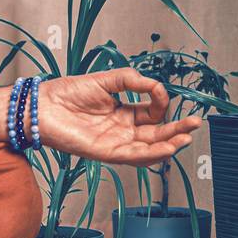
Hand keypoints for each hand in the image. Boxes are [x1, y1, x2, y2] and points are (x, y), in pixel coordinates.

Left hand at [37, 68, 201, 165]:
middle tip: (196, 123)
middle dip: (177, 129)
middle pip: (156, 133)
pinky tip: (165, 148)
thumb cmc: (67, 92)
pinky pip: (131, 157)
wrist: (41, 106)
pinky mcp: (103, 152)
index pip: (152, 112)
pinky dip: (149, 154)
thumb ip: (131, 80)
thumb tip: (155, 85)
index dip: (160, 102)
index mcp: (123, 111)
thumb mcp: (106, 80)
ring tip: (186, 138)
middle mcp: (121, 129)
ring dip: (168, 144)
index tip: (160, 91)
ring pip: (147, 148)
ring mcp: (114, 142)